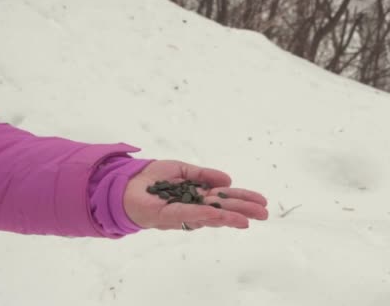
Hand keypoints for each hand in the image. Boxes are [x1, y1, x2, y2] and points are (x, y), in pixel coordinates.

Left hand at [123, 160, 267, 230]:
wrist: (124, 185)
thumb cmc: (151, 179)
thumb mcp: (183, 170)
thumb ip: (204, 174)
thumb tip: (227, 179)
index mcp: (198, 196)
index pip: (225, 197)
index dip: (243, 199)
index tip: (262, 201)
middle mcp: (193, 207)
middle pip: (223, 209)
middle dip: (243, 210)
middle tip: (264, 213)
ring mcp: (182, 214)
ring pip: (209, 216)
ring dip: (229, 216)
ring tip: (247, 220)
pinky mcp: (167, 217)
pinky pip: (188, 215)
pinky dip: (203, 215)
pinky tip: (218, 214)